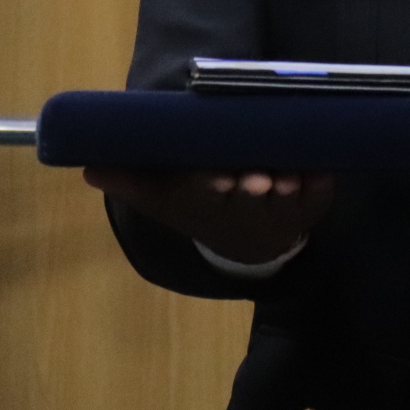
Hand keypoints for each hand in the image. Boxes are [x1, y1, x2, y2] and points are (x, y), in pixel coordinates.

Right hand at [84, 166, 336, 266]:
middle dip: (252, 189)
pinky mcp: (313, 202)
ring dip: (289, 191)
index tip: (216, 178)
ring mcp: (284, 210)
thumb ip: (130, 180)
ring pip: (288, 200)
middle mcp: (247, 212)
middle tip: (256, 177)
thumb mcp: (163, 196)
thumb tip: (87, 169)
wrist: (247, 240)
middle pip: (250, 199)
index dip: (212, 187)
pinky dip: (321, 184)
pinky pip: (321, 193)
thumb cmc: (201, 206)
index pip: (207, 196)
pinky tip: (319, 169)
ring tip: (287, 177)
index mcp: (209, 205)